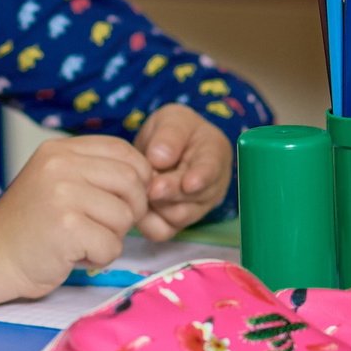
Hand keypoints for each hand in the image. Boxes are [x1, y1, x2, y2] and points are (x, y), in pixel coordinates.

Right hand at [0, 135, 152, 308]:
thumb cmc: (31, 226)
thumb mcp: (56, 181)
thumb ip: (93, 172)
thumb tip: (149, 179)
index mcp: (60, 150)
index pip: (124, 151)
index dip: (137, 178)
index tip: (123, 200)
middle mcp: (61, 165)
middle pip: (132, 182)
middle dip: (129, 211)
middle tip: (104, 227)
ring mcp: (63, 195)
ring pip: (125, 216)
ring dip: (111, 237)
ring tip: (81, 241)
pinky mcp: (67, 227)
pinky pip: (112, 245)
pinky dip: (99, 258)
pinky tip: (73, 255)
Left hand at [134, 106, 233, 241]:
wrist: (163, 149)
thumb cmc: (172, 131)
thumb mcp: (172, 119)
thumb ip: (169, 135)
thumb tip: (159, 159)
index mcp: (214, 154)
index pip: (211, 169)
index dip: (201, 177)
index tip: (189, 183)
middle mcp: (210, 186)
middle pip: (193, 198)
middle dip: (170, 192)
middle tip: (150, 185)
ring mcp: (195, 208)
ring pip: (177, 217)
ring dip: (156, 204)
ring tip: (141, 187)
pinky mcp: (174, 223)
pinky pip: (161, 231)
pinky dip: (146, 221)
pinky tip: (137, 204)